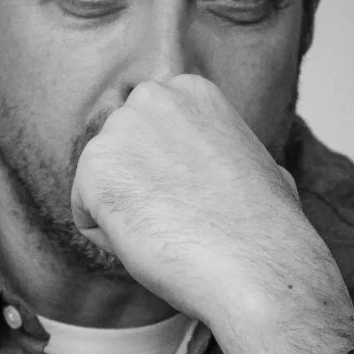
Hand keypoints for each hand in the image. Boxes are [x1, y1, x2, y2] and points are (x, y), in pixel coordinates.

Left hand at [69, 75, 324, 324]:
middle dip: (142, 193)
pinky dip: (111, 241)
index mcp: (190, 91)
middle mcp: (152, 97)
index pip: (148, 138)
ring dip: (128, 218)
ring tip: (173, 228)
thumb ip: (227, 152)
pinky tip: (152, 240)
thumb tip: (238, 165)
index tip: (199, 198)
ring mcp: (120, 129)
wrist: (255, 263)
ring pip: (101, 188)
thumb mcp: (259, 164)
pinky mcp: (94, 166)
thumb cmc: (266, 228)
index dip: (172, 179)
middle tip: (183, 217)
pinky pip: (87, 217)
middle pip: (120, 158)